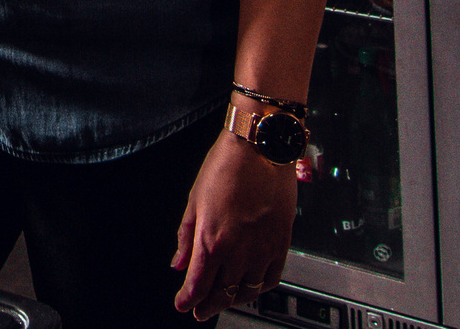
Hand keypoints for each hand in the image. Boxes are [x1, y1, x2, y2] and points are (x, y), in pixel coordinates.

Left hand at [172, 127, 296, 319]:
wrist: (259, 148)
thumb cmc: (225, 167)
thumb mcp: (194, 200)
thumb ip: (186, 237)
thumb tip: (178, 262)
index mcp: (212, 240)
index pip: (197, 285)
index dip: (187, 300)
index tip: (182, 305)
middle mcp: (238, 251)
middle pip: (221, 293)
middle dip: (207, 306)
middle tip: (199, 311)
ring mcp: (262, 250)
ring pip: (247, 291)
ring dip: (232, 300)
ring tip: (223, 300)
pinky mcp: (281, 244)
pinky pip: (271, 279)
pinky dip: (259, 290)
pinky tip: (251, 287)